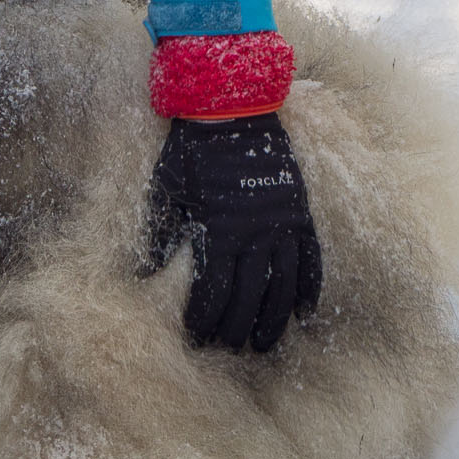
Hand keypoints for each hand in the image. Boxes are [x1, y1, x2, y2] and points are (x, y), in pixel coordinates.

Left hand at [142, 112, 321, 351]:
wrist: (231, 109)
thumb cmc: (191, 150)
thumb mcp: (166, 190)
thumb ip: (161, 233)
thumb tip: (147, 271)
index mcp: (219, 230)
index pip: (212, 290)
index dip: (204, 317)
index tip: (197, 335)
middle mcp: (255, 233)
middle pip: (247, 296)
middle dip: (236, 327)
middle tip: (228, 348)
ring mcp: (282, 224)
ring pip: (282, 286)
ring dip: (273, 320)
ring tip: (264, 345)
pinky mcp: (299, 212)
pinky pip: (310, 260)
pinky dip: (309, 289)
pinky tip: (304, 314)